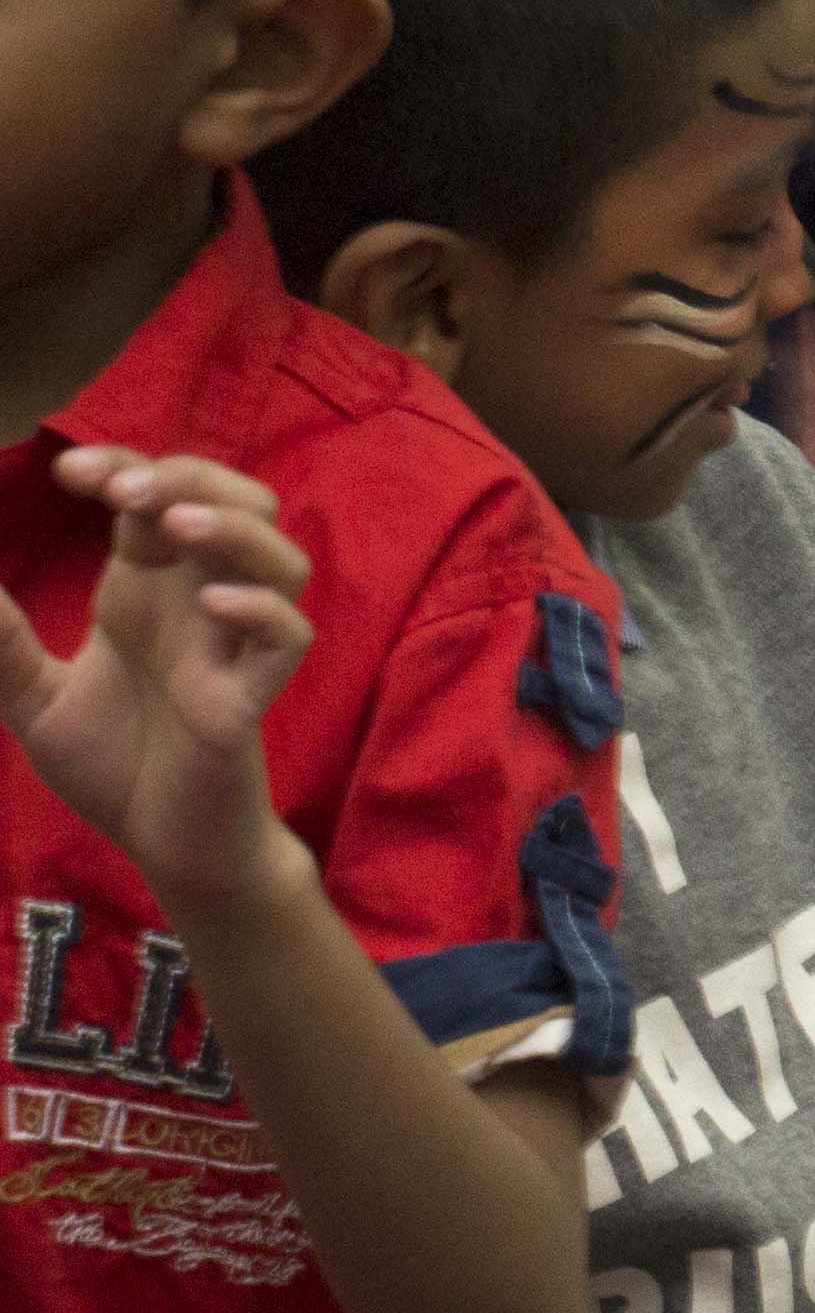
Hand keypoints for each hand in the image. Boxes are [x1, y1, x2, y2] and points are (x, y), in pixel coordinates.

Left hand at [0, 450, 316, 903]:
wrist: (159, 845)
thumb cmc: (116, 766)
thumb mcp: (32, 697)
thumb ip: (2, 643)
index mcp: (149, 590)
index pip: (157, 498)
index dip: (124, 467)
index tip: (68, 472)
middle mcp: (199, 603)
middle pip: (237, 503)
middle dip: (188, 479)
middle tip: (124, 493)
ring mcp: (233, 645)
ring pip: (279, 558)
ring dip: (237, 530)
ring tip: (179, 527)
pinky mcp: (252, 695)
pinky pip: (287, 636)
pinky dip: (262, 610)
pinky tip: (213, 605)